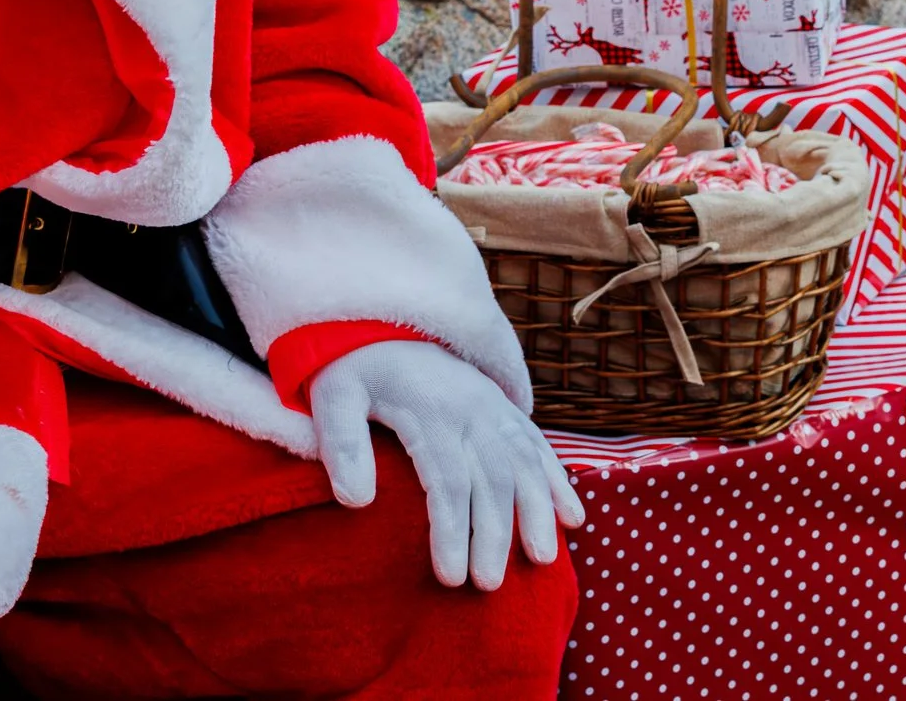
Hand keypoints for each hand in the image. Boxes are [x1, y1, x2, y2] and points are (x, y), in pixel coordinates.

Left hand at [311, 340, 584, 590]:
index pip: (447, 479)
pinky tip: (572, 516)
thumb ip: (341, 444)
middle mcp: (471, 407)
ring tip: (542, 560)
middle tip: (488, 585)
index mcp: (429, 409)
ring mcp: (494, 406)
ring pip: (524, 462)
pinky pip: (538, 444)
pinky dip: (558, 479)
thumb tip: (355, 501)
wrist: (384, 321)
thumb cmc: (355, 371)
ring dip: (537, 511)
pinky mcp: (505, 408)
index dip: (452, 530)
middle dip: (494, 534)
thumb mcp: (333, 397)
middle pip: (492, 477)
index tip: (451, 578)